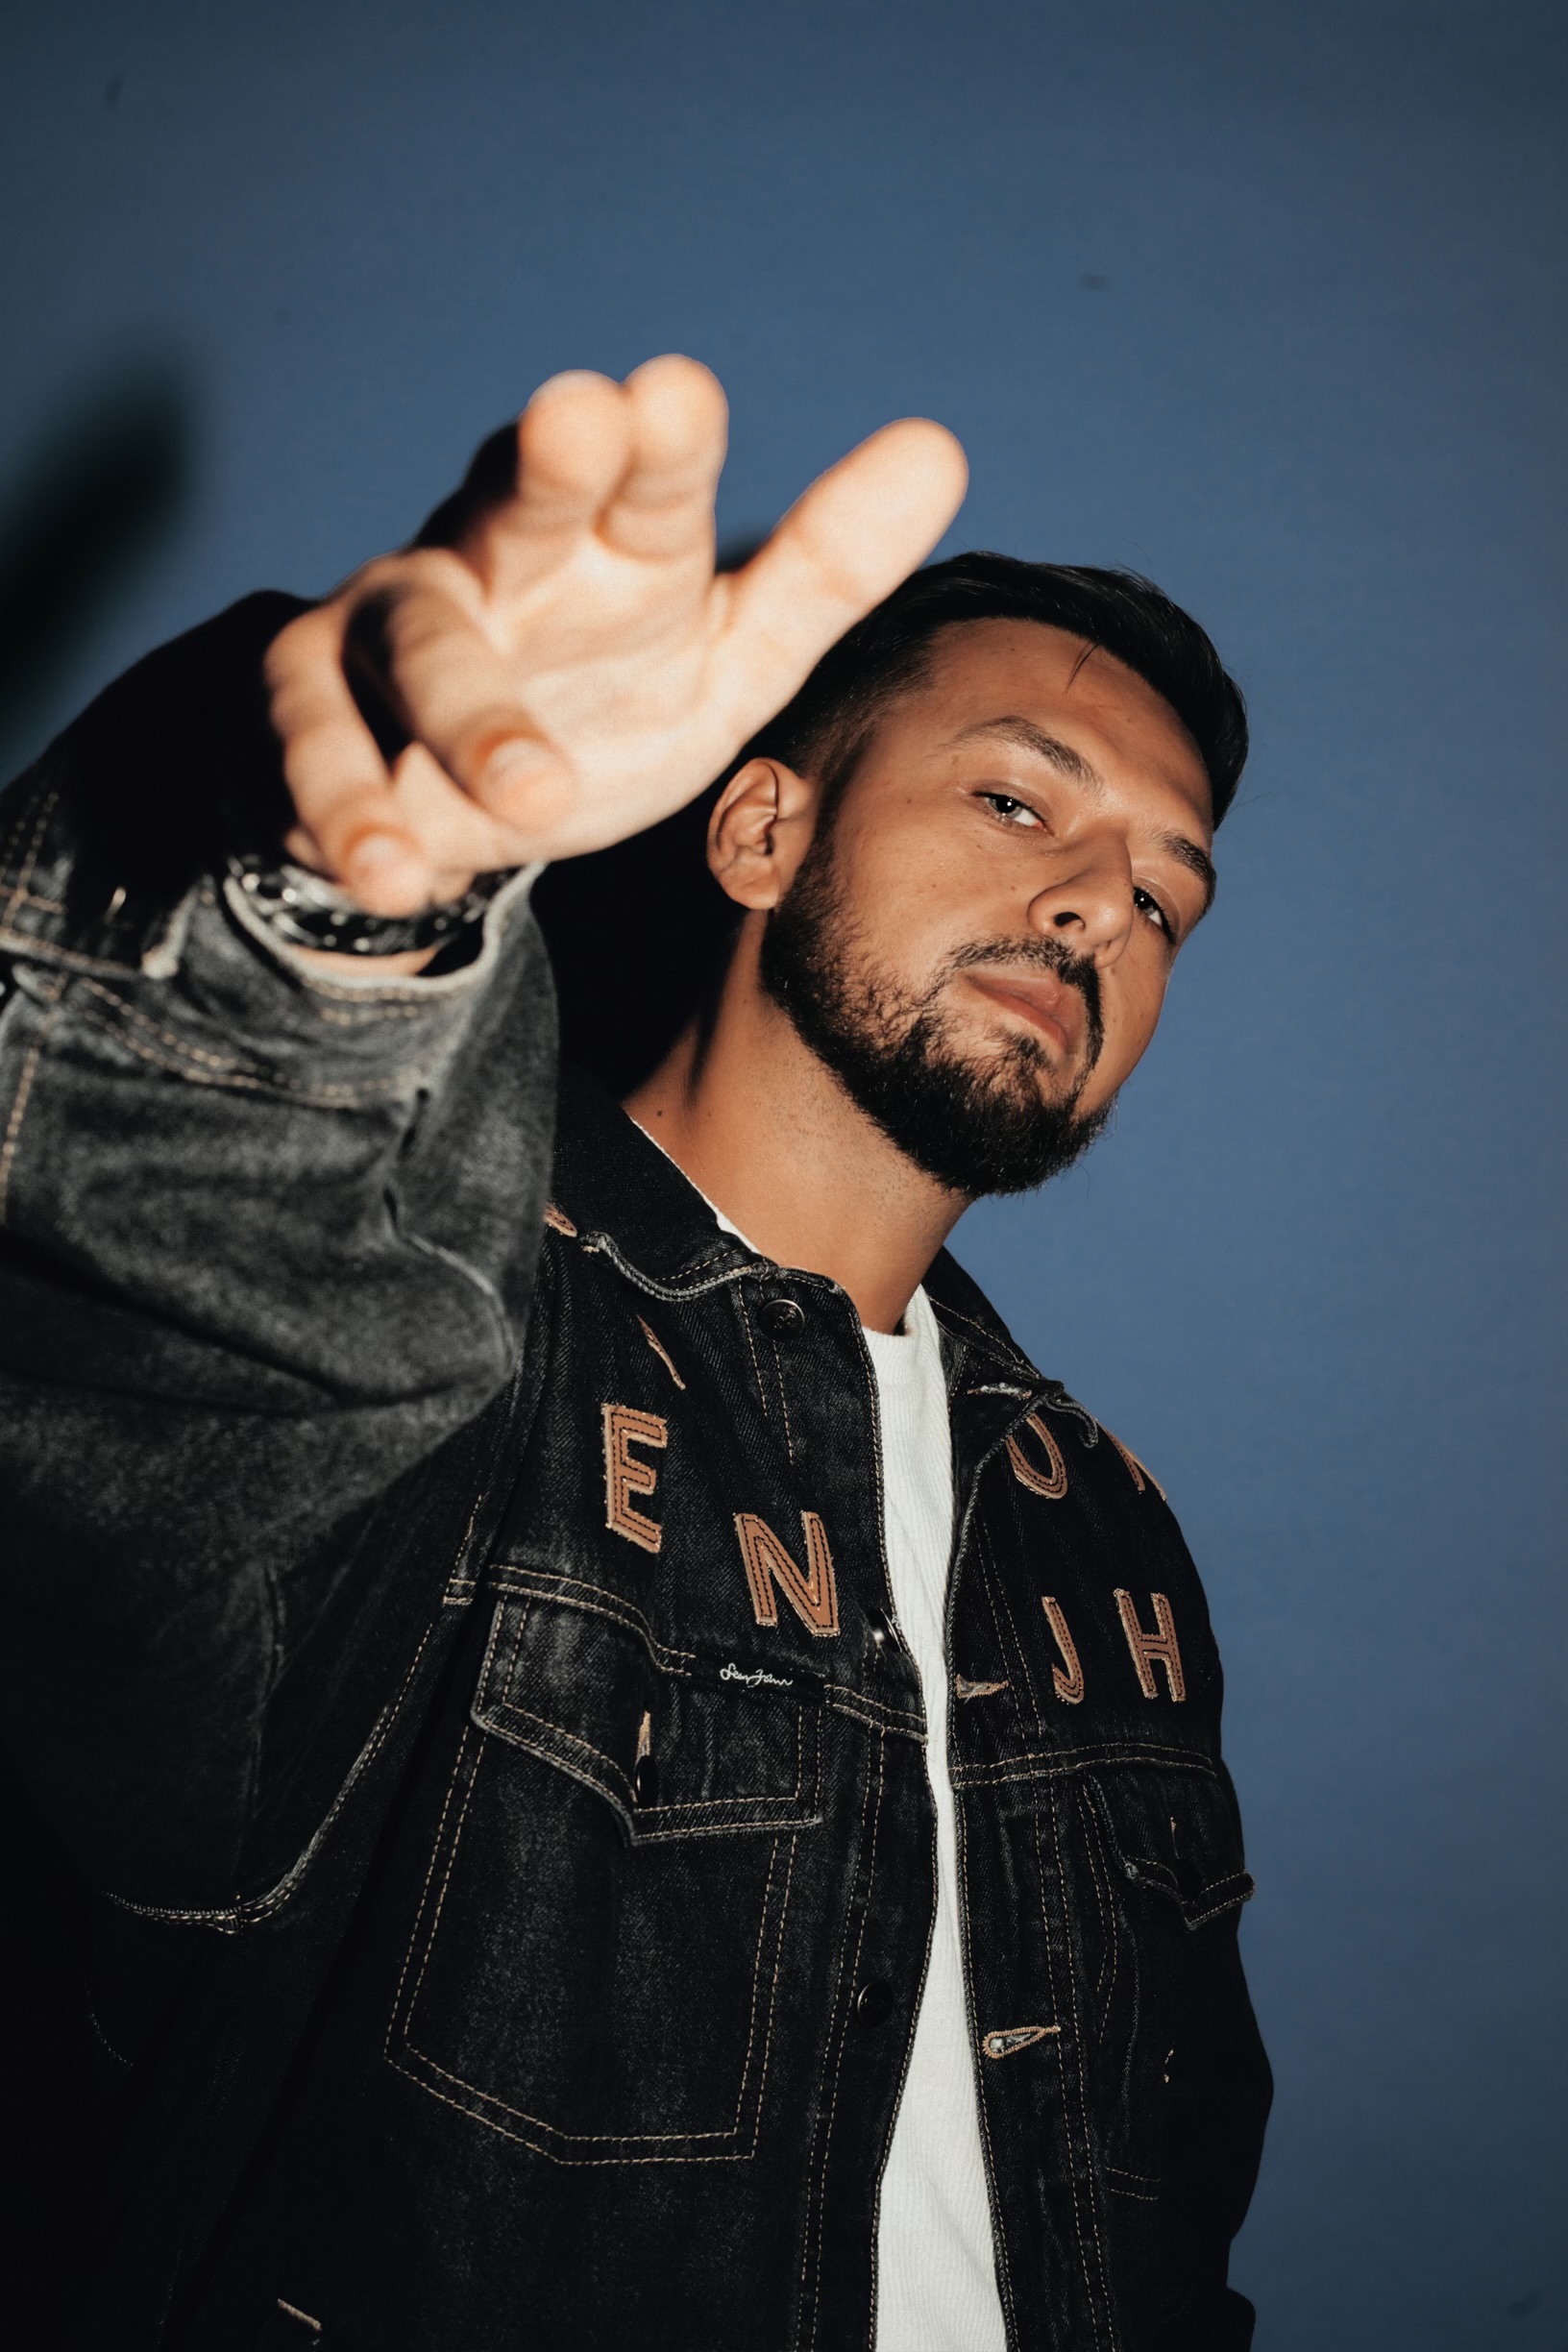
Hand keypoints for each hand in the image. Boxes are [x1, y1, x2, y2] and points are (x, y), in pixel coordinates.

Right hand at [264, 356, 966, 914]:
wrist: (446, 790)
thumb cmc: (603, 695)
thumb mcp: (725, 650)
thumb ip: (821, 568)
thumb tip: (939, 444)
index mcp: (604, 539)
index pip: (643, 482)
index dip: (662, 442)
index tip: (682, 392)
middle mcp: (493, 555)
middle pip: (515, 498)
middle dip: (546, 465)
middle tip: (578, 417)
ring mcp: (386, 623)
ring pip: (415, 644)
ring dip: (468, 717)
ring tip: (531, 803)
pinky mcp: (304, 704)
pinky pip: (317, 751)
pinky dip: (351, 811)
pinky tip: (396, 874)